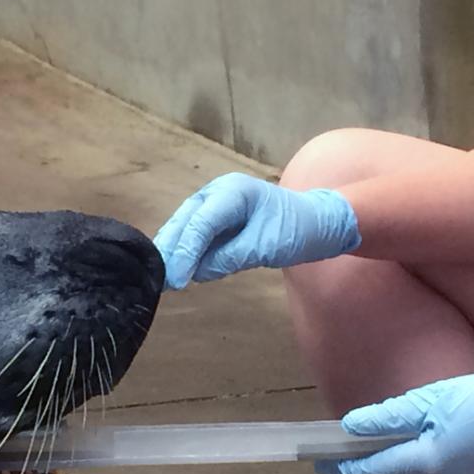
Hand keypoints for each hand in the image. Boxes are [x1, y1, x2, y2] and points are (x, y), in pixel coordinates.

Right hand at [153, 173, 360, 289]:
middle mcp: (217, 192)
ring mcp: (214, 204)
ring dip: (173, 252)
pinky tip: (174, 270)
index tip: (175, 280)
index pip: (200, 224)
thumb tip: (196, 273)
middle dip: (170, 251)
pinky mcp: (216, 219)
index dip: (184, 252)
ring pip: (184, 228)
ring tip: (159, 279)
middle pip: (184, 222)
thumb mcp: (265, 247)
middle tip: (156, 281)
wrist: (317, 222)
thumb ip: (229, 258)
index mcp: (232, 192)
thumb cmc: (297, 230)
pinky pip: (195, 235)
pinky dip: (185, 252)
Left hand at [315, 362, 473, 473]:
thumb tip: (351, 427)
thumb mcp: (430, 400)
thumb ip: (387, 416)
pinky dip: (400, 464)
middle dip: (357, 468)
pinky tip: (396, 447)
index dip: (341, 466)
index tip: (319, 460)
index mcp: (424, 463)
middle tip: (333, 454)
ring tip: (359, 449)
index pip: (370, 469)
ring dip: (378, 466)